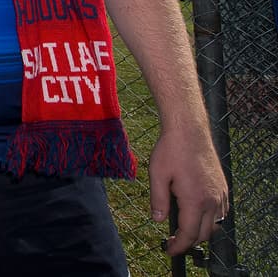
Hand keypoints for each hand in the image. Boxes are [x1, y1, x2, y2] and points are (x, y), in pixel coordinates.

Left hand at [148, 126, 228, 256]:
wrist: (189, 131)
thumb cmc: (171, 150)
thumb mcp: (157, 175)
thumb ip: (158, 200)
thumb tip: (158, 220)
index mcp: (195, 200)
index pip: (189, 234)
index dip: (179, 246)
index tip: (169, 250)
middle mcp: (212, 201)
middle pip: (204, 233)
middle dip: (189, 241)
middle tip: (173, 241)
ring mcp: (220, 194)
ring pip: (215, 224)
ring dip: (201, 231)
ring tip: (183, 229)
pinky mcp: (222, 187)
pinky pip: (221, 212)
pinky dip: (211, 219)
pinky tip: (197, 214)